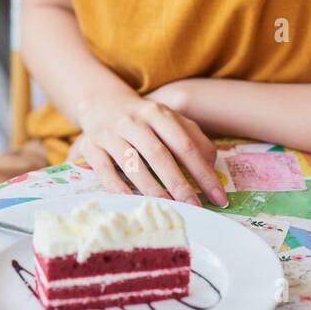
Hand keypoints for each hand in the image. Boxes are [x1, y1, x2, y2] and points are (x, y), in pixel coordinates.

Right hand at [73, 95, 225, 206]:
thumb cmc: (144, 118)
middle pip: (159, 155)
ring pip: (132, 163)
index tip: (218, 197)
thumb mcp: (170, 119)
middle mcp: (135, 122)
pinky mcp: (92, 146)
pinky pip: (104, 169)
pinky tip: (131, 200)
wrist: (101, 101)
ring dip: (151, 188)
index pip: (185, 145)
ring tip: (168, 207)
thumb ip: (193, 138)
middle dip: (178, 184)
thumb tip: (212, 166)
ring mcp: (111, 134)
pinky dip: (117, 186)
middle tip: (195, 207)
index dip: (203, 172)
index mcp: (159, 114)